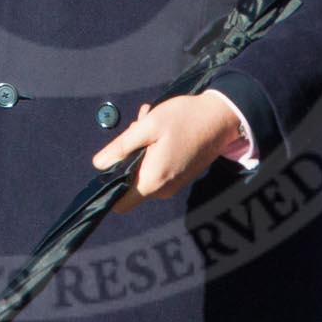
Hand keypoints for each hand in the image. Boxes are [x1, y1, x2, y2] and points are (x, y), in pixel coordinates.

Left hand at [92, 94, 242, 214]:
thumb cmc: (186, 118)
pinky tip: (159, 130)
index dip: (109, 186)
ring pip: (143, 173)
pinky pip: (156, 169)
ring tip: (149, 123)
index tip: (111, 163)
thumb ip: (122, 147)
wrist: (222, 118)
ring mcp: (173, 184)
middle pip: (130, 183)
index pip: (120, 203)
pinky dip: (152, 151)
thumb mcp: (149, 126)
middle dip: (128, 156)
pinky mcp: (180, 177)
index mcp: (153, 180)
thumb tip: (99, 164)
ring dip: (141, 149)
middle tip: (137, 127)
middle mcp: (163, 189)